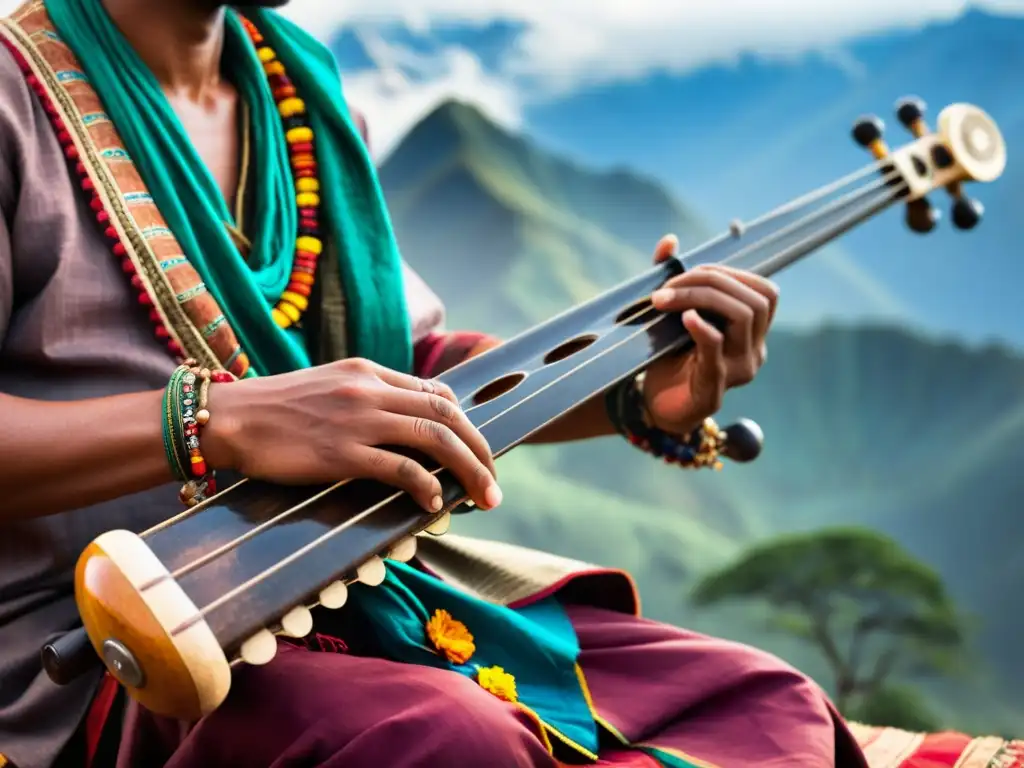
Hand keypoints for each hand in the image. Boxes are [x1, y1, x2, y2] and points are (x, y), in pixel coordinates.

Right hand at [204, 358, 500, 512]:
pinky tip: (435, 503)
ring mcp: (358, 420)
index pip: (435, 392)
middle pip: (447, 415)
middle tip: (493, 481)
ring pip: (435, 439)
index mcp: (368, 371)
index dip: (464, 423)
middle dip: (479, 449)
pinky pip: (400, 469)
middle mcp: (370, 390)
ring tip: (485, 497)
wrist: (227, 418)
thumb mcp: (327, 387)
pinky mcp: (341, 453)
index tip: (474, 449)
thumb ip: (364, 398)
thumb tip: (398, 422)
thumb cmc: (272, 409)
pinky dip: (426, 486)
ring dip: (469, 470)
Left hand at [644, 234, 778, 434]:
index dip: (731, 274)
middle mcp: (753, 352)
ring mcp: (737, 372)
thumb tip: (670, 241)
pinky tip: (685, 318)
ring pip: (743, 318)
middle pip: (754, 301)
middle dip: (711, 282)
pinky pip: (717, 353)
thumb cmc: (666, 359)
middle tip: (668, 286)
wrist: (653, 407)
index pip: (764, 292)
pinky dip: (703, 329)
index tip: (691, 272)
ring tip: (665, 300)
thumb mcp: (671, 316)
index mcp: (751, 334)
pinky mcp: (712, 390)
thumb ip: (671, 280)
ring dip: (702, 298)